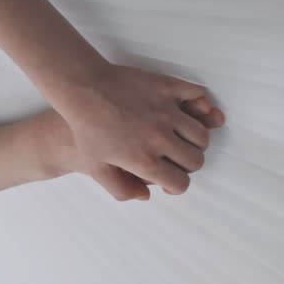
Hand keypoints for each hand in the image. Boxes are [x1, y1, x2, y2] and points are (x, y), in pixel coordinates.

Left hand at [51, 63, 225, 200]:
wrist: (82, 89)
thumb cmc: (85, 128)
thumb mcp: (95, 167)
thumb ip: (120, 189)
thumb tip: (146, 195)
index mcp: (143, 160)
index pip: (180, 183)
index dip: (175, 184)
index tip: (169, 177)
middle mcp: (159, 137)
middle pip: (196, 160)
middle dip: (187, 163)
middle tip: (175, 157)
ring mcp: (165, 112)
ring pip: (201, 134)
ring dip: (194, 139)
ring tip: (179, 138)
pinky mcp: (167, 88)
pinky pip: (198, 98)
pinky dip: (198, 103)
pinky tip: (186, 109)